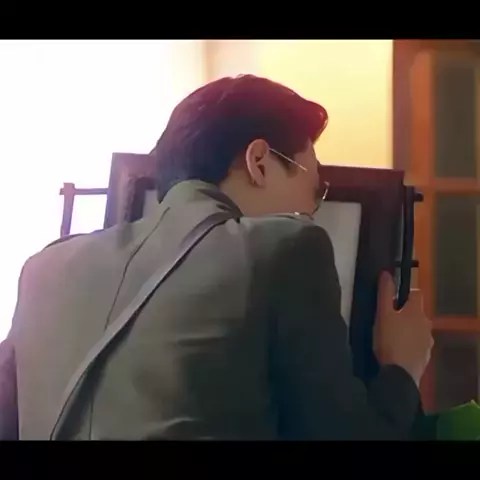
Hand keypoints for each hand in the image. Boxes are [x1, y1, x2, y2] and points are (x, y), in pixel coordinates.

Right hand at [373, 271, 433, 385]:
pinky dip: (410, 344)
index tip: (392, 299)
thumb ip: (384, 293)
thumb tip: (386, 273)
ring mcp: (427, 341)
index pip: (415, 293)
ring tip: (392, 337)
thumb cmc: (389, 340)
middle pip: (416, 312)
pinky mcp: (425, 356)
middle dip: (405, 313)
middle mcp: (426, 323)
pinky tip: (398, 350)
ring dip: (408, 329)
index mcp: (415, 311)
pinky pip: (418, 344)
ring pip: (418, 328)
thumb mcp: (382, 315)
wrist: (399, 374)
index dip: (404, 293)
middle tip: (388, 320)